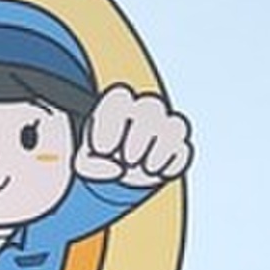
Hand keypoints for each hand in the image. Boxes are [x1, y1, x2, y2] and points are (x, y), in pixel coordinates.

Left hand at [75, 86, 192, 186]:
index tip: (101, 150)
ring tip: (146, 168)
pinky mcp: (178, 149)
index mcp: (117, 105)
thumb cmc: (100, 157)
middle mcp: (144, 110)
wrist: (120, 168)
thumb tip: (117, 170)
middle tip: (127, 160)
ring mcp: (164, 128)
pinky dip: (171, 165)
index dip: (111, 122)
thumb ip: (88, 165)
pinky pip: (184, 151)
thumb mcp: (84, 163)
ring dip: (162, 149)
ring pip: (176, 125)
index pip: (120, 96)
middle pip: (152, 105)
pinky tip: (155, 172)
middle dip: (140, 135)